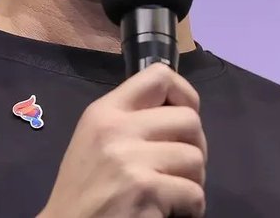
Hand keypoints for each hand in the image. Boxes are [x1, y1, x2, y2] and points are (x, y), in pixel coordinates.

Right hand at [38, 63, 207, 217]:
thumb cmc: (84, 191)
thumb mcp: (96, 141)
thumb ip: (130, 120)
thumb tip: (179, 111)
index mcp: (104, 112)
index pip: (159, 76)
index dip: (184, 95)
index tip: (184, 119)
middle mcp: (116, 129)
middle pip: (189, 120)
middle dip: (195, 147)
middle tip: (181, 169)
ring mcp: (130, 160)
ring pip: (195, 158)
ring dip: (193, 181)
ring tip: (173, 193)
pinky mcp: (145, 190)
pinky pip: (194, 194)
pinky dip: (191, 208)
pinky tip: (171, 212)